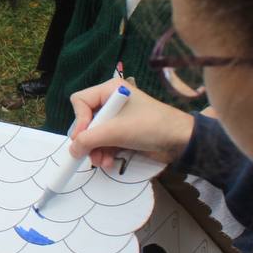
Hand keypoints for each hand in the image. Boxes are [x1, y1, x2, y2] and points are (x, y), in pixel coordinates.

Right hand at [68, 78, 195, 169]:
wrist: (181, 142)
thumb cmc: (149, 126)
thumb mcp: (116, 131)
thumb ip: (88, 140)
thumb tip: (71, 150)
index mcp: (110, 90)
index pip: (80, 101)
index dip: (79, 120)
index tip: (83, 138)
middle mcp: (112, 102)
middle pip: (86, 120)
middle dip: (88, 140)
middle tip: (89, 154)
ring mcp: (118, 119)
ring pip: (94, 135)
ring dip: (96, 150)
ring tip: (102, 162)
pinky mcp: (124, 133)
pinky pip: (105, 142)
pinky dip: (105, 153)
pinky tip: (109, 162)